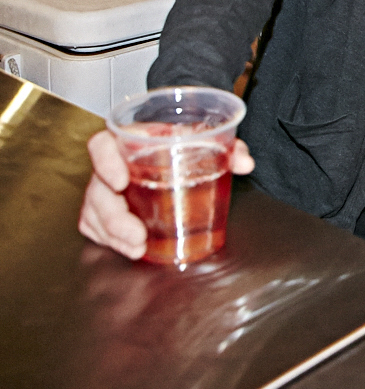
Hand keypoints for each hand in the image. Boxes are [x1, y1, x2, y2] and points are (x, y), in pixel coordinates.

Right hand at [78, 129, 254, 259]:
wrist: (175, 152)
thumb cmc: (183, 143)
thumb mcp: (204, 140)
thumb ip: (228, 147)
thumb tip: (244, 162)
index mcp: (131, 140)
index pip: (101, 145)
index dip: (104, 162)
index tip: (120, 181)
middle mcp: (112, 164)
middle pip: (97, 189)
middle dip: (114, 217)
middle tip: (137, 234)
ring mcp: (105, 188)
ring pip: (95, 213)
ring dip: (114, 235)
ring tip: (137, 248)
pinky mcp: (105, 208)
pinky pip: (96, 226)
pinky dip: (112, 240)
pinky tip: (131, 249)